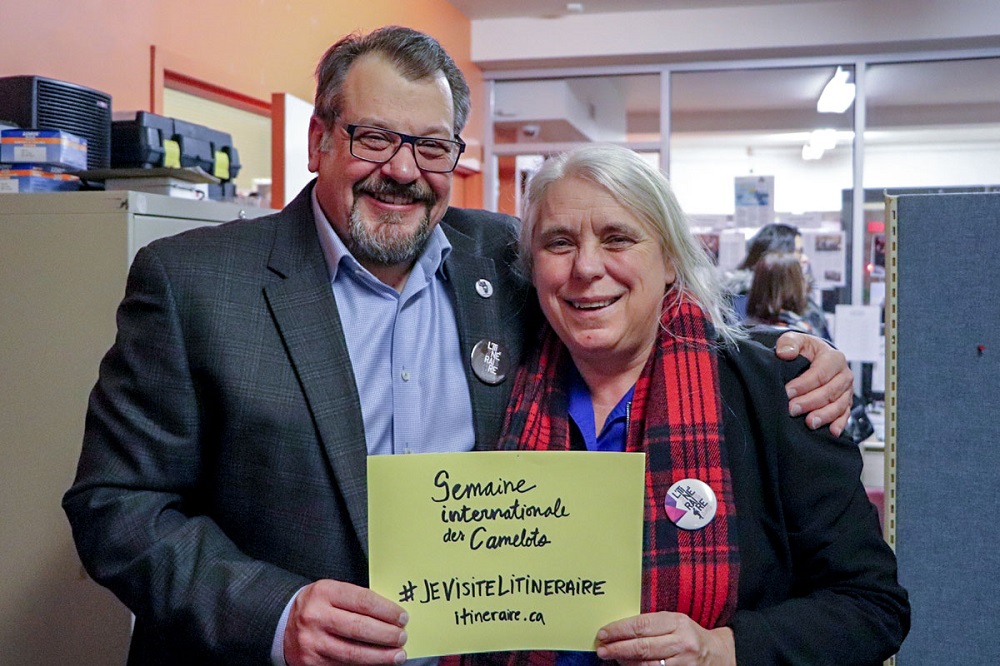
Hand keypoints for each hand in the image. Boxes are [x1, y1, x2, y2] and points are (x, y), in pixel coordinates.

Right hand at [284, 579, 407, 665]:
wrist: (282, 623)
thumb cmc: (316, 605)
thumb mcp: (332, 592)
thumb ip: (357, 600)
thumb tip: (391, 616)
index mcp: (324, 592)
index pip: (363, 601)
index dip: (387, 611)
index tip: (402, 617)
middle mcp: (315, 617)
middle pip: (360, 628)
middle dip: (387, 635)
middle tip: (402, 637)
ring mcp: (312, 642)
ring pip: (353, 653)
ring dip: (380, 656)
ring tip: (397, 655)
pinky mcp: (310, 663)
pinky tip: (377, 663)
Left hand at [595, 611, 735, 665]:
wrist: (718, 655)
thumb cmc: (689, 635)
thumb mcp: (674, 622)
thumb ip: (651, 624)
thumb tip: (618, 630)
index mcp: (677, 622)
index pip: (642, 624)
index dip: (619, 629)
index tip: (603, 632)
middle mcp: (681, 642)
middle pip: (643, 646)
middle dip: (618, 648)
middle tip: (601, 648)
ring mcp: (683, 662)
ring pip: (647, 664)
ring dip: (625, 661)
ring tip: (611, 657)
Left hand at [775, 331, 852, 435]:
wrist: (814, 358)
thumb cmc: (805, 350)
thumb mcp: (796, 340)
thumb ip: (789, 343)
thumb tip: (785, 353)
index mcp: (834, 358)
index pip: (820, 373)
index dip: (804, 384)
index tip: (787, 392)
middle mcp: (844, 375)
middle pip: (830, 392)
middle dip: (810, 402)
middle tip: (792, 409)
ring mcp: (847, 391)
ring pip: (839, 405)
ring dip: (824, 415)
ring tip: (809, 423)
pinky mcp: (845, 403)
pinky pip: (845, 415)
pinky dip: (839, 424)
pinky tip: (832, 432)